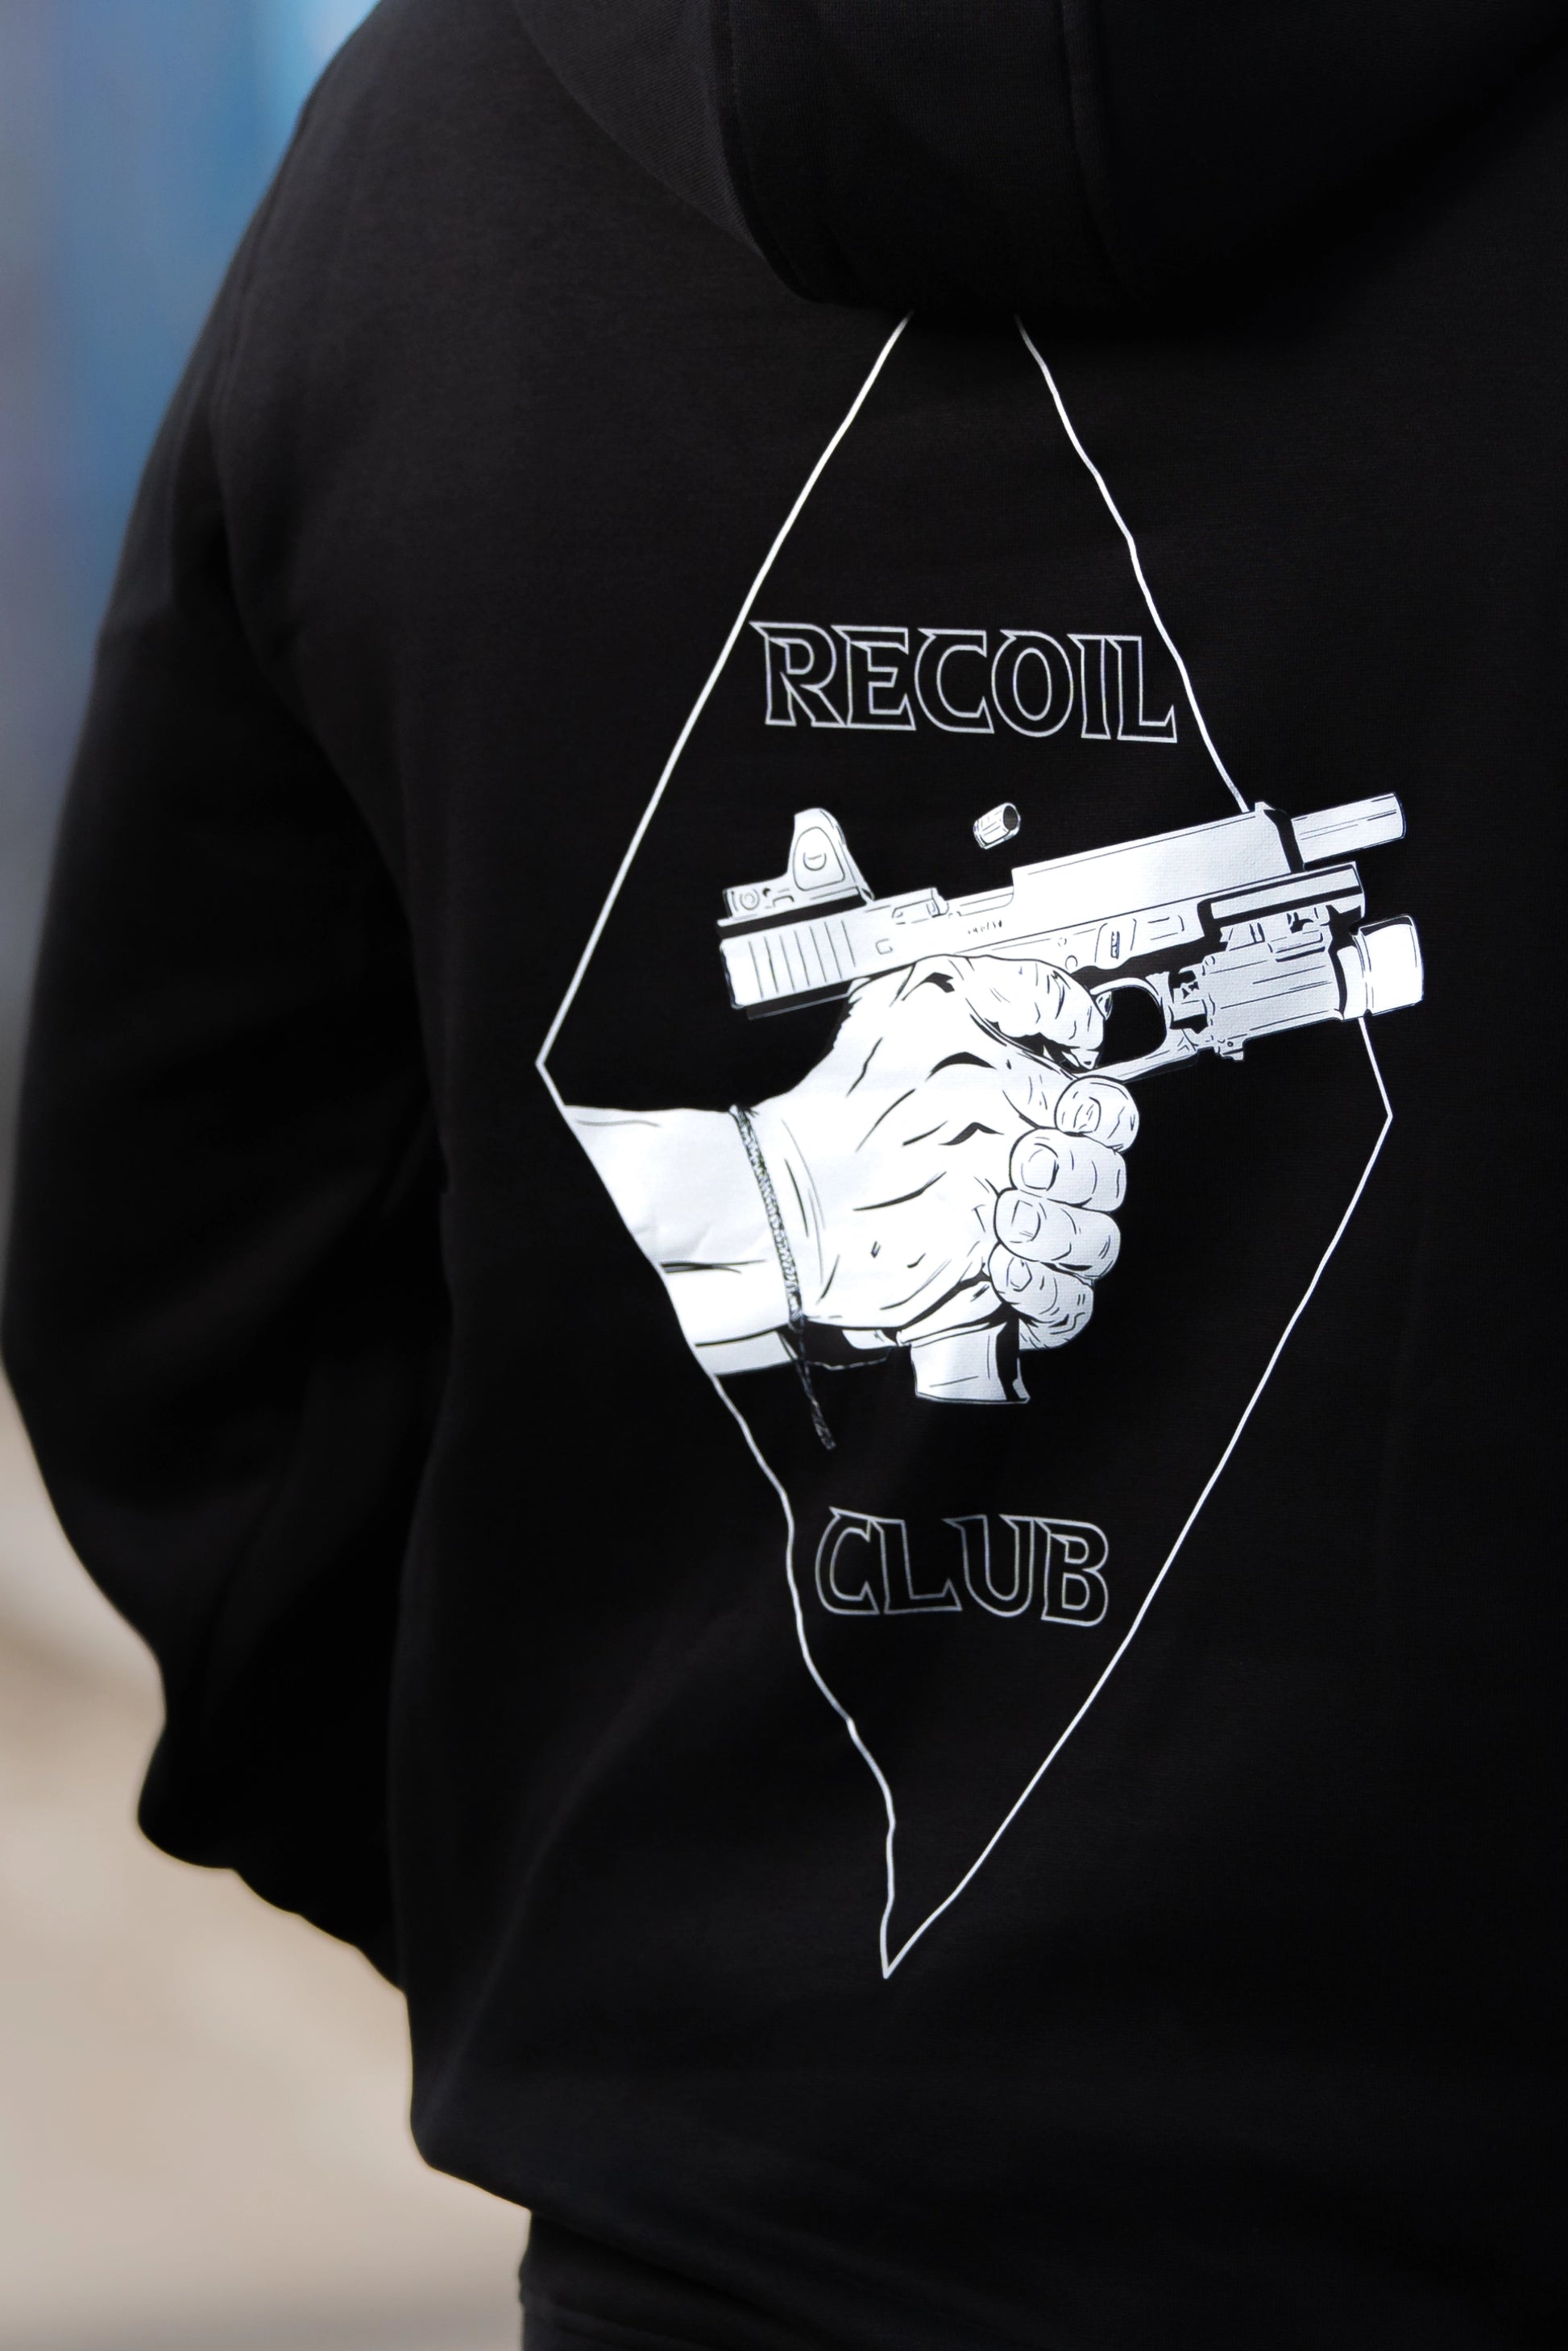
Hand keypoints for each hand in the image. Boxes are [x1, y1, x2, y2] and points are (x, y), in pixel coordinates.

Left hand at [746, 955, 1136, 1360]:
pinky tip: (1002, 1269)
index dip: (1098, 1114)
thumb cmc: (839, 1105)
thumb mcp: (910, 1009)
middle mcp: (1024, 1174)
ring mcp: (1014, 1236)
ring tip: (1003, 1222)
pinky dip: (1048, 1294)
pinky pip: (1064, 1308)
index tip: (1064, 1110)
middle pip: (1107, 1181)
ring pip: (1094, 1245)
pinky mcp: (994, 1296)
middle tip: (1019, 1166)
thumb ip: (1003, 989)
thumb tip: (1075, 1014)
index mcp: (1021, 1109)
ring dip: (1060, 1233)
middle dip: (1073, 1174)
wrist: (787, 1195)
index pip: (1108, 1114)